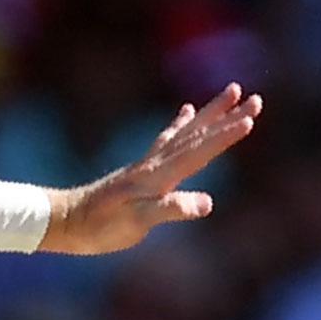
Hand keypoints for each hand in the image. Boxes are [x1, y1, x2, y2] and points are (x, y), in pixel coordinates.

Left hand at [41, 82, 262, 254]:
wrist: (65, 221)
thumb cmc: (100, 227)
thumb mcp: (136, 224)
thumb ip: (170, 210)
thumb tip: (207, 202)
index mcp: (158, 177)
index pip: (199, 152)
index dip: (225, 137)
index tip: (250, 119)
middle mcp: (155, 164)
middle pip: (197, 135)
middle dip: (226, 117)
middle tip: (255, 98)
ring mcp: (148, 164)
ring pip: (186, 132)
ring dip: (210, 114)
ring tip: (230, 92)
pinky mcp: (140, 170)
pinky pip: (166, 139)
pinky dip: (180, 124)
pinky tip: (186, 112)